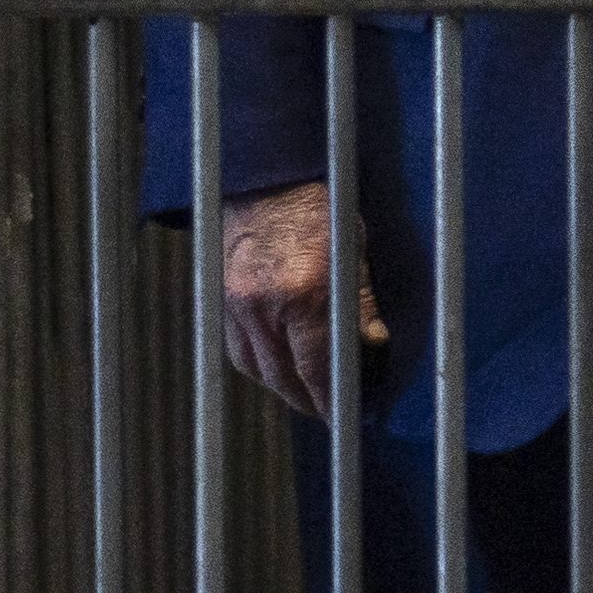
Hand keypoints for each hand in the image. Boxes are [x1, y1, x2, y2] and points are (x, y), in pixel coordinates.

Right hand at [214, 179, 385, 412]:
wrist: (265, 176)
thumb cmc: (316, 205)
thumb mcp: (353, 250)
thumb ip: (360, 304)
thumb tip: (371, 348)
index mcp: (304, 293)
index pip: (318, 368)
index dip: (332, 400)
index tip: (345, 416)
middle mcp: (264, 305)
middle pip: (284, 378)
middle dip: (308, 400)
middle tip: (329, 409)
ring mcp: (236, 304)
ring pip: (256, 369)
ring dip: (282, 388)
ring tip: (306, 393)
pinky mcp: (221, 299)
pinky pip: (237, 349)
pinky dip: (259, 365)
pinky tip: (277, 366)